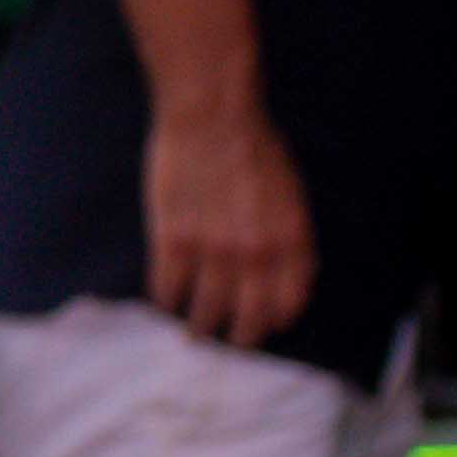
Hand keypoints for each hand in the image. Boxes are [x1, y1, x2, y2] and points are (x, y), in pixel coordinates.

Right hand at [142, 103, 316, 348]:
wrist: (212, 116)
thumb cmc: (254, 145)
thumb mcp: (290, 193)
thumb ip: (290, 235)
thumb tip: (287, 270)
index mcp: (290, 239)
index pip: (289, 300)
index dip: (277, 318)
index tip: (267, 324)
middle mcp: (255, 253)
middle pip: (249, 316)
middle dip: (240, 336)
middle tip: (230, 340)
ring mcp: (212, 250)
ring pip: (206, 310)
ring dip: (199, 329)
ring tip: (193, 336)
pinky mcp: (173, 240)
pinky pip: (168, 287)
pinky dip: (166, 301)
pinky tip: (165, 303)